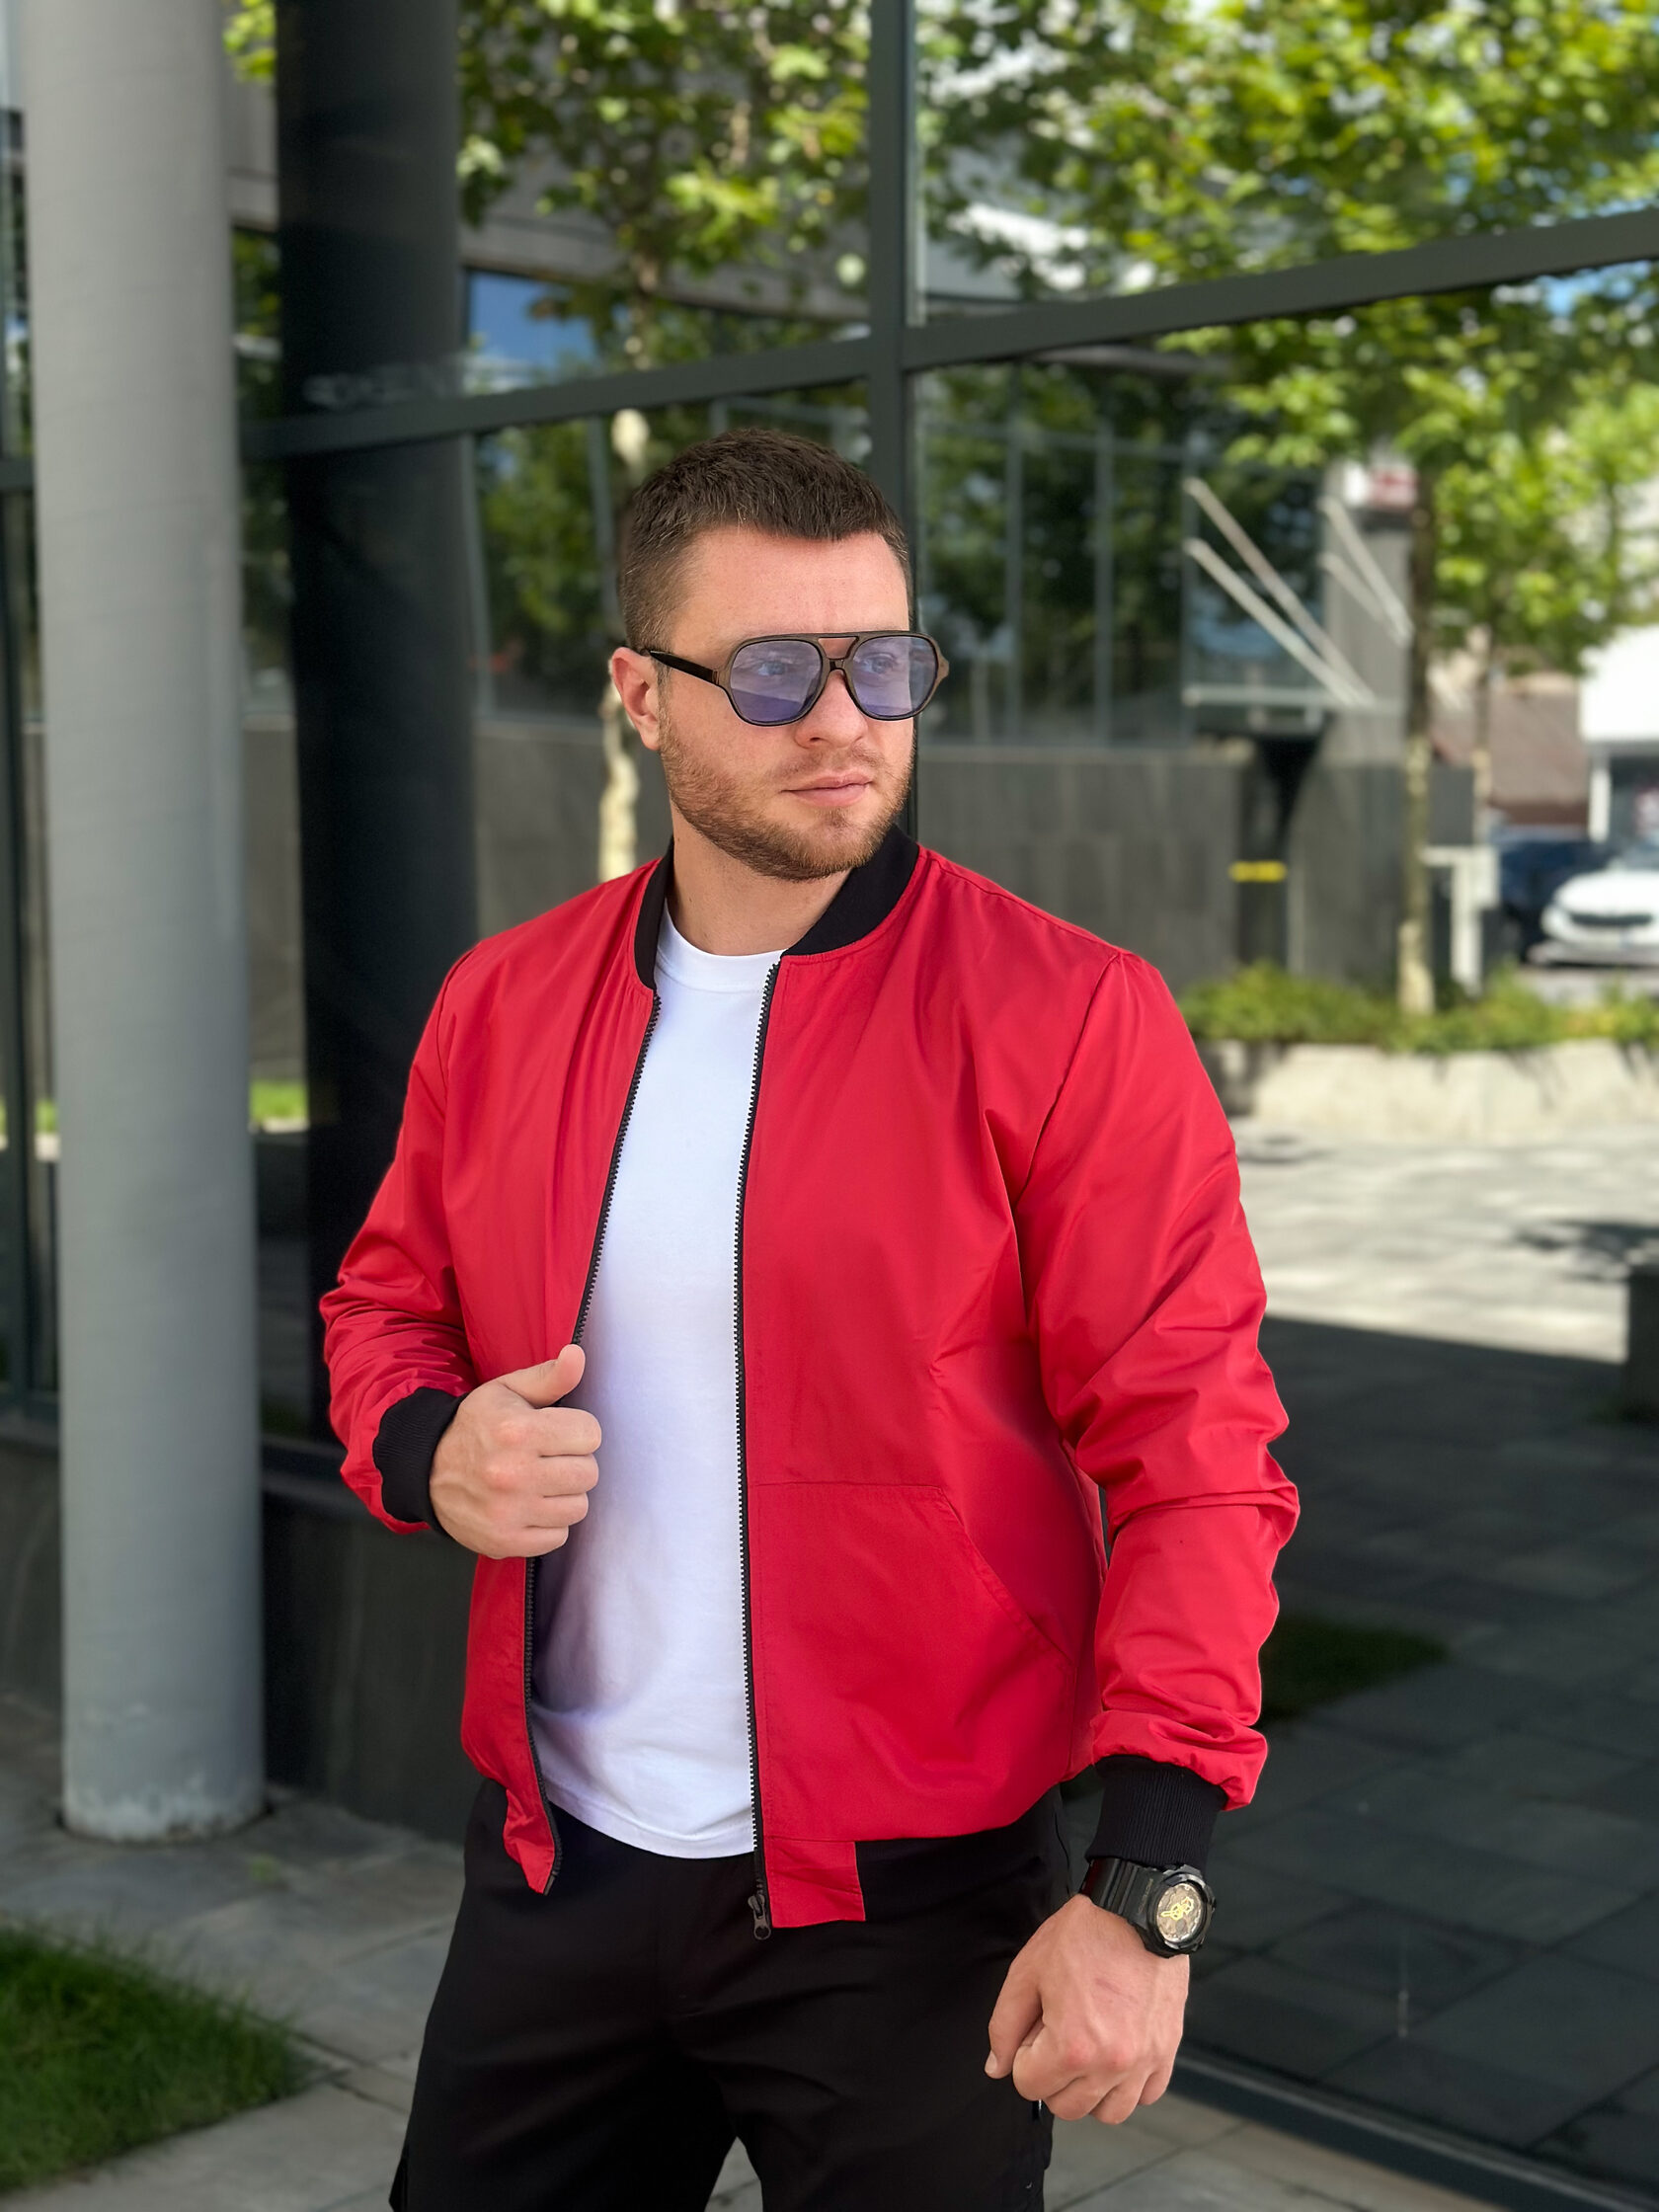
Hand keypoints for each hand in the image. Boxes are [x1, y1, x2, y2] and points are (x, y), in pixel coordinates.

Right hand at [428, 1344, 598, 1558]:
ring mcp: (508, 1512)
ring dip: (564, 1495)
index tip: (557, 1432)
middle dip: (574, 1462)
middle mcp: (512, 1473)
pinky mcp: (505, 1541)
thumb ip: (549, 1376)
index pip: (591, 1434)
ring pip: (578, 1507)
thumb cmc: (476, 1426)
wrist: (427, 1470)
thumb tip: (578, 1354)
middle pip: (588, 1473)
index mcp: (517, 1430)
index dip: (577, 1430)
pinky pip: (559, 1536)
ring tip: (540, 1482)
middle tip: (548, 1458)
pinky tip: (529, 1506)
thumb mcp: (507, 1392)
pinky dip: (549, 1523)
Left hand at [985, 1894, 1188, 2123]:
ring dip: (1090, 2090)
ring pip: (1108, 2112)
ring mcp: (1144, 2061)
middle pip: (1066, 2107)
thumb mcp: (1028, 1971)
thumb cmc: (1084, 1934)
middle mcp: (1111, 2064)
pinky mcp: (1167, 2051)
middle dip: (1052, 2077)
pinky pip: (1146, 2095)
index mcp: (1072, 2046)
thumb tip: (997, 2067)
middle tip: (1057, 2035)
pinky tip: (1117, 2054)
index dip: (1024, 2056)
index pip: (1028, 2085)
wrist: (1138, 1909)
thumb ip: (1005, 2025)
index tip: (1036, 2027)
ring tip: (1087, 2051)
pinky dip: (1129, 2084)